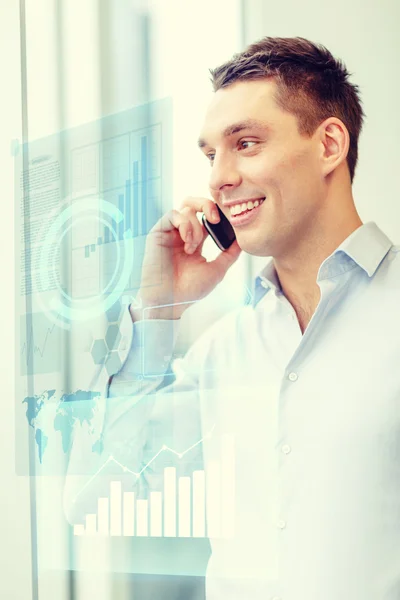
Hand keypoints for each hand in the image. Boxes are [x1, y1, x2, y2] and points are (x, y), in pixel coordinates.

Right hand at [130, 197, 241, 320]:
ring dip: (195, 227)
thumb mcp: (217, 269)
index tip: (228, 221)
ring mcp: (170, 232)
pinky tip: (186, 241)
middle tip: (216, 218)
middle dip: (207, 204)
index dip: (218, 214)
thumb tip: (243, 241)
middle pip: (194, 204)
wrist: (171, 301)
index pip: (207, 216)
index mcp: (195, 240)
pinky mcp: (158, 233)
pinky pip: (172, 214)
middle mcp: (182, 233)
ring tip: (193, 248)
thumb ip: (230, 254)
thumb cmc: (190, 290)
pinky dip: (184, 224)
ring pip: (186, 208)